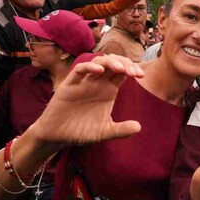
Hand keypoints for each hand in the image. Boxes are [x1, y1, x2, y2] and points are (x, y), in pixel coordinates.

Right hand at [30, 55, 144, 146]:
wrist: (58, 137)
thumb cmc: (81, 132)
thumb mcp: (104, 132)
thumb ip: (121, 130)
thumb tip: (139, 127)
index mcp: (108, 90)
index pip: (123, 72)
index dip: (132, 69)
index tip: (141, 75)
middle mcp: (97, 83)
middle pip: (113, 63)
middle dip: (125, 63)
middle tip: (134, 72)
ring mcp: (83, 82)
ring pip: (97, 62)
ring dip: (109, 62)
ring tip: (120, 68)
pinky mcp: (69, 85)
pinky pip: (79, 70)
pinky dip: (89, 67)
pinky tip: (99, 70)